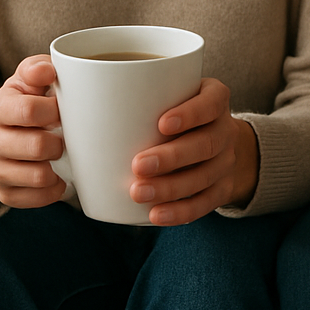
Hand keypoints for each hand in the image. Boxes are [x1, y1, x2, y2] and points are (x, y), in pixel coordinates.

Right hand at [0, 54, 65, 210]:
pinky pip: (32, 200)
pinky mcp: (2, 193)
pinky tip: (58, 178)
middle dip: (60, 141)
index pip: (28, 111)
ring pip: (37, 176)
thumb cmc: (24, 101)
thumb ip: (37, 68)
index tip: (64, 109)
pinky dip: (52, 191)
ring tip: (62, 155)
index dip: (55, 110)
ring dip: (57, 167)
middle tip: (67, 135)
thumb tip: (48, 70)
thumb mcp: (27, 78)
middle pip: (36, 147)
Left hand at [129, 77, 256, 225]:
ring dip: (171, 187)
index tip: (162, 124)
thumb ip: (143, 97)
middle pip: (207, 143)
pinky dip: (180, 211)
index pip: (211, 103)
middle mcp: (226, 129)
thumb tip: (83, 106)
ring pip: (204, 176)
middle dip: (172, 157)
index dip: (191, 114)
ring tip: (138, 193)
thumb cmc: (179, 112)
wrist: (217, 141)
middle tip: (138, 165)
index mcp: (216, 99)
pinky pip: (205, 203)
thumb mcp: (172, 95)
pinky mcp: (223, 188)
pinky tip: (155, 214)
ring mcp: (227, 161)